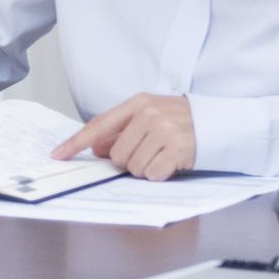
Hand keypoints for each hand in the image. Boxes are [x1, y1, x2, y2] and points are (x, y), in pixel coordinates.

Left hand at [55, 93, 196, 179]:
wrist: (219, 123)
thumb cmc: (180, 121)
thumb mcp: (149, 117)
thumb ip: (121, 130)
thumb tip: (96, 148)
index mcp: (137, 103)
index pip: (99, 125)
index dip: (76, 142)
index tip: (59, 154)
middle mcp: (149, 114)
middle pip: (117, 155)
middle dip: (129, 161)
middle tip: (149, 152)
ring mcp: (164, 130)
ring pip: (134, 167)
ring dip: (146, 168)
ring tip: (162, 155)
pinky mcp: (178, 148)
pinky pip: (154, 174)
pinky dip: (160, 174)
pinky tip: (171, 163)